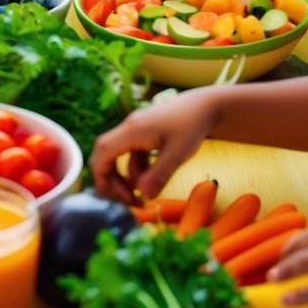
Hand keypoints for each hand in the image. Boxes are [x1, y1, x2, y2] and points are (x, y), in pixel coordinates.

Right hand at [90, 90, 218, 203]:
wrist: (205, 106)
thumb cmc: (192, 125)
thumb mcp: (178, 153)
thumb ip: (159, 174)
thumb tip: (142, 195)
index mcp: (132, 130)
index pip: (103, 152)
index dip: (102, 176)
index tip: (112, 197)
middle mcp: (129, 128)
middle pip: (105, 155)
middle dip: (112, 181)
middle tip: (129, 201)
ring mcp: (135, 130)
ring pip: (119, 157)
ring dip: (126, 178)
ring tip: (143, 196)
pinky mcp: (143, 134)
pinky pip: (131, 155)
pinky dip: (137, 170)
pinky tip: (152, 180)